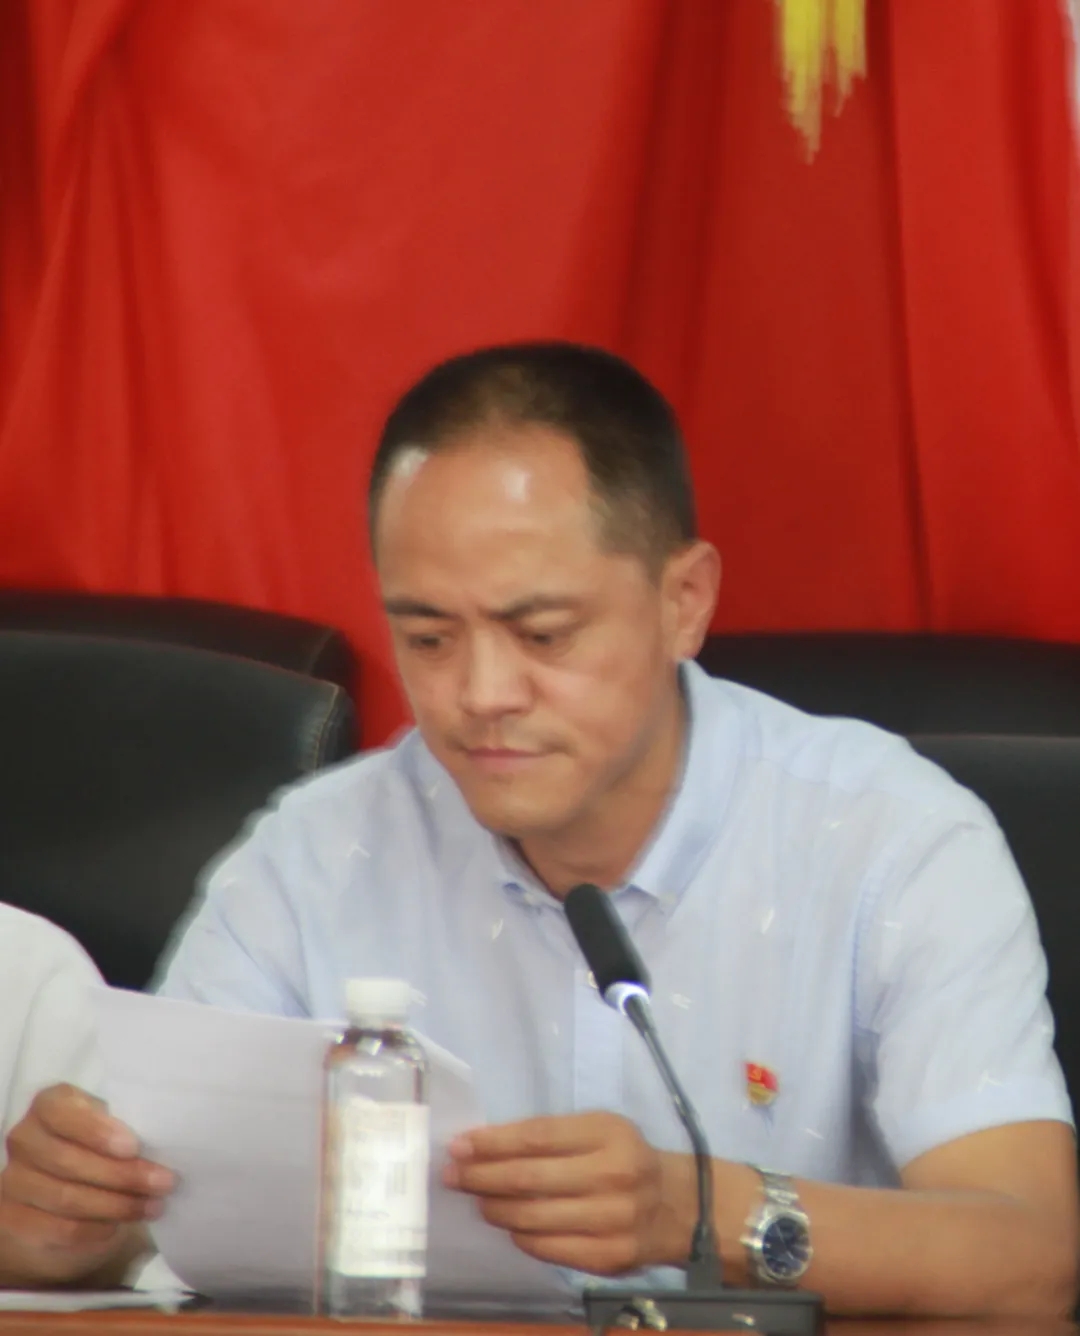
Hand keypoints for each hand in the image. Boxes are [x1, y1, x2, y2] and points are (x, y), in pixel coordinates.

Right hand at [0, 1084, 174, 1284]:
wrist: (71, 1186)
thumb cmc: (102, 1144)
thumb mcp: (113, 1124)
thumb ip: (127, 1126)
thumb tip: (162, 1143)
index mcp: (50, 1104)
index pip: (62, 1113)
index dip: (97, 1131)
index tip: (134, 1146)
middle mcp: (24, 1138)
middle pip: (69, 1161)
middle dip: (123, 1175)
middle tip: (164, 1182)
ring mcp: (13, 1179)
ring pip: (66, 1197)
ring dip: (116, 1205)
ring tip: (153, 1206)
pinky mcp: (13, 1218)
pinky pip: (57, 1228)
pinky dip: (94, 1229)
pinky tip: (119, 1226)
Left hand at [443, 1111, 690, 1274]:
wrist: (676, 1206)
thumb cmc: (624, 1158)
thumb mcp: (598, 1129)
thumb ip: (551, 1135)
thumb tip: (485, 1146)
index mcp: (608, 1134)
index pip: (536, 1137)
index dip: (492, 1143)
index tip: (459, 1145)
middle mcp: (613, 1176)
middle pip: (528, 1179)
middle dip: (481, 1176)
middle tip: (453, 1175)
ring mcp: (612, 1221)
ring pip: (532, 1217)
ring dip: (494, 1207)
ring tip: (477, 1199)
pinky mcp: (609, 1257)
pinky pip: (547, 1248)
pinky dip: (519, 1235)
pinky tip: (509, 1224)